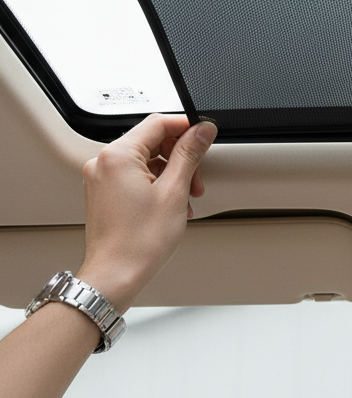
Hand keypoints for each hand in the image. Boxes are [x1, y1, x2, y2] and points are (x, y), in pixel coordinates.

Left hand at [77, 114, 216, 311]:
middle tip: (196, 181)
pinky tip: (170, 206)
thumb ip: (189, 155)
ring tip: (185, 200)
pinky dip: (156, 186)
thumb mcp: (174, 192)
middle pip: (152, 142)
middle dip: (180, 158)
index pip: (158, 123)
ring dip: (171, 175)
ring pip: (145, 161)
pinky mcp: (104, 194)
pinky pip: (135, 177)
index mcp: (118, 156)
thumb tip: (201, 131)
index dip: (187, 127)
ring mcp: (101, 179)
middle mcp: (103, 162)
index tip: (205, 135)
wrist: (116, 274)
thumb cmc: (139, 242)